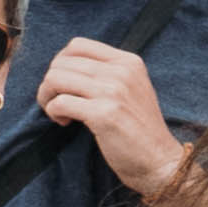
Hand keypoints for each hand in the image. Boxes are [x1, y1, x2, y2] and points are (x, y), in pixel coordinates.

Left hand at [40, 34, 185, 195]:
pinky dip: (54, 112)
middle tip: (56, 102)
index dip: (61, 63)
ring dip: (48, 97)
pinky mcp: (104, 114)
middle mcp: (122, 72)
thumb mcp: (132, 89)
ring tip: (58, 112)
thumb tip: (65, 66)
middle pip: (62, 62)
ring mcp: (114, 92)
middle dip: (50, 83)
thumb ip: (107, 73)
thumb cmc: (140, 129)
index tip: (64, 84)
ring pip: (56, 78)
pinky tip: (65, 122)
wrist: (160, 161)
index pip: (78, 45)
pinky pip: (60, 102)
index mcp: (129, 62)